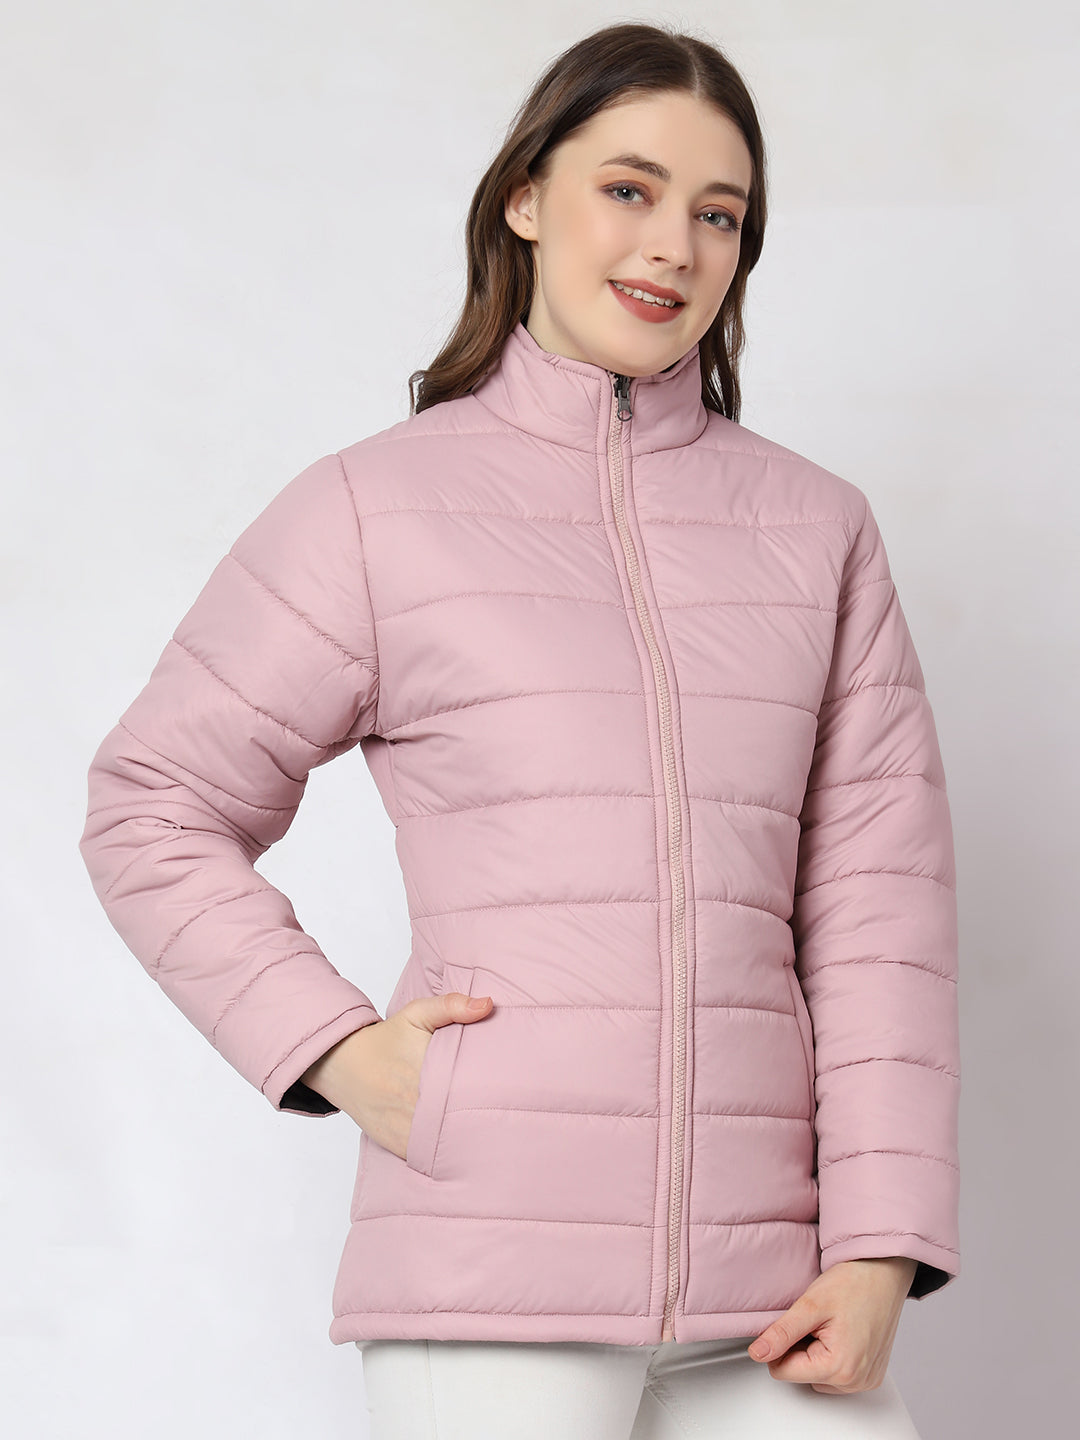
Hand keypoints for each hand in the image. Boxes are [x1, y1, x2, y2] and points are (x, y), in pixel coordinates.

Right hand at [298, 991, 492, 1157]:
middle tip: (511, 1114)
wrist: (343, 1065)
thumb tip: (488, 1004)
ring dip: (471, 1139)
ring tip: (496, 1136)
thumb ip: (451, 1006)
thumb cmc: (387, 1038)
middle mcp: (415, 1100)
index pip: (469, 1082)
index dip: (493, 1088)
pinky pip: (430, 1156)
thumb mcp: (417, 1014)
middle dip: (486, 1114)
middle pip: (462, 1114)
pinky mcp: (400, 1145)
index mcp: (425, 1066)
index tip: (512, 1088)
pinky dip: (448, 1156)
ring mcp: (407, 1127)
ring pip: (448, 1141)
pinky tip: (467, 1150)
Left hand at [746, 1257, 917, 1392]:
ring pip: (817, 1377)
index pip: (783, 1371)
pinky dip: (832, 1356)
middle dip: (800, 1348)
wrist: (882, 1272)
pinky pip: (837, 1375)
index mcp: (840, 1368)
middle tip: (817, 1322)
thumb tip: (758, 1353)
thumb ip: (781, 1333)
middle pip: (801, 1375)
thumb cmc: (853, 1284)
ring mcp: (866, 1380)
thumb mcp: (809, 1305)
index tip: (795, 1323)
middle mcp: (856, 1382)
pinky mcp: (870, 1375)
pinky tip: (840, 1334)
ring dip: (816, 1353)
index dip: (781, 1344)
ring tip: (829, 1326)